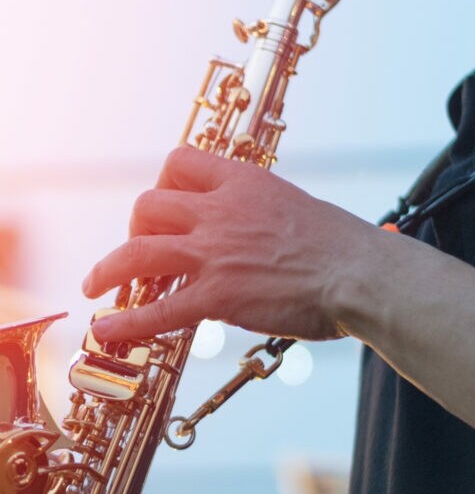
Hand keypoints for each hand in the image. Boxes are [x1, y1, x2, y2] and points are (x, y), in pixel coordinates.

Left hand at [82, 146, 376, 342]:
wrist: (361, 275)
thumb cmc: (346, 248)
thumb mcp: (300, 210)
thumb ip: (268, 215)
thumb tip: (264, 231)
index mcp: (244, 183)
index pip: (180, 163)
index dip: (162, 184)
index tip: (164, 207)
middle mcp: (220, 212)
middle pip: (148, 206)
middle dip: (134, 229)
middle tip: (140, 252)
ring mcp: (214, 254)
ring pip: (137, 253)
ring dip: (108, 270)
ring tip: (95, 286)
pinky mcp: (217, 296)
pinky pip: (157, 310)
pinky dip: (127, 322)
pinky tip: (110, 330)